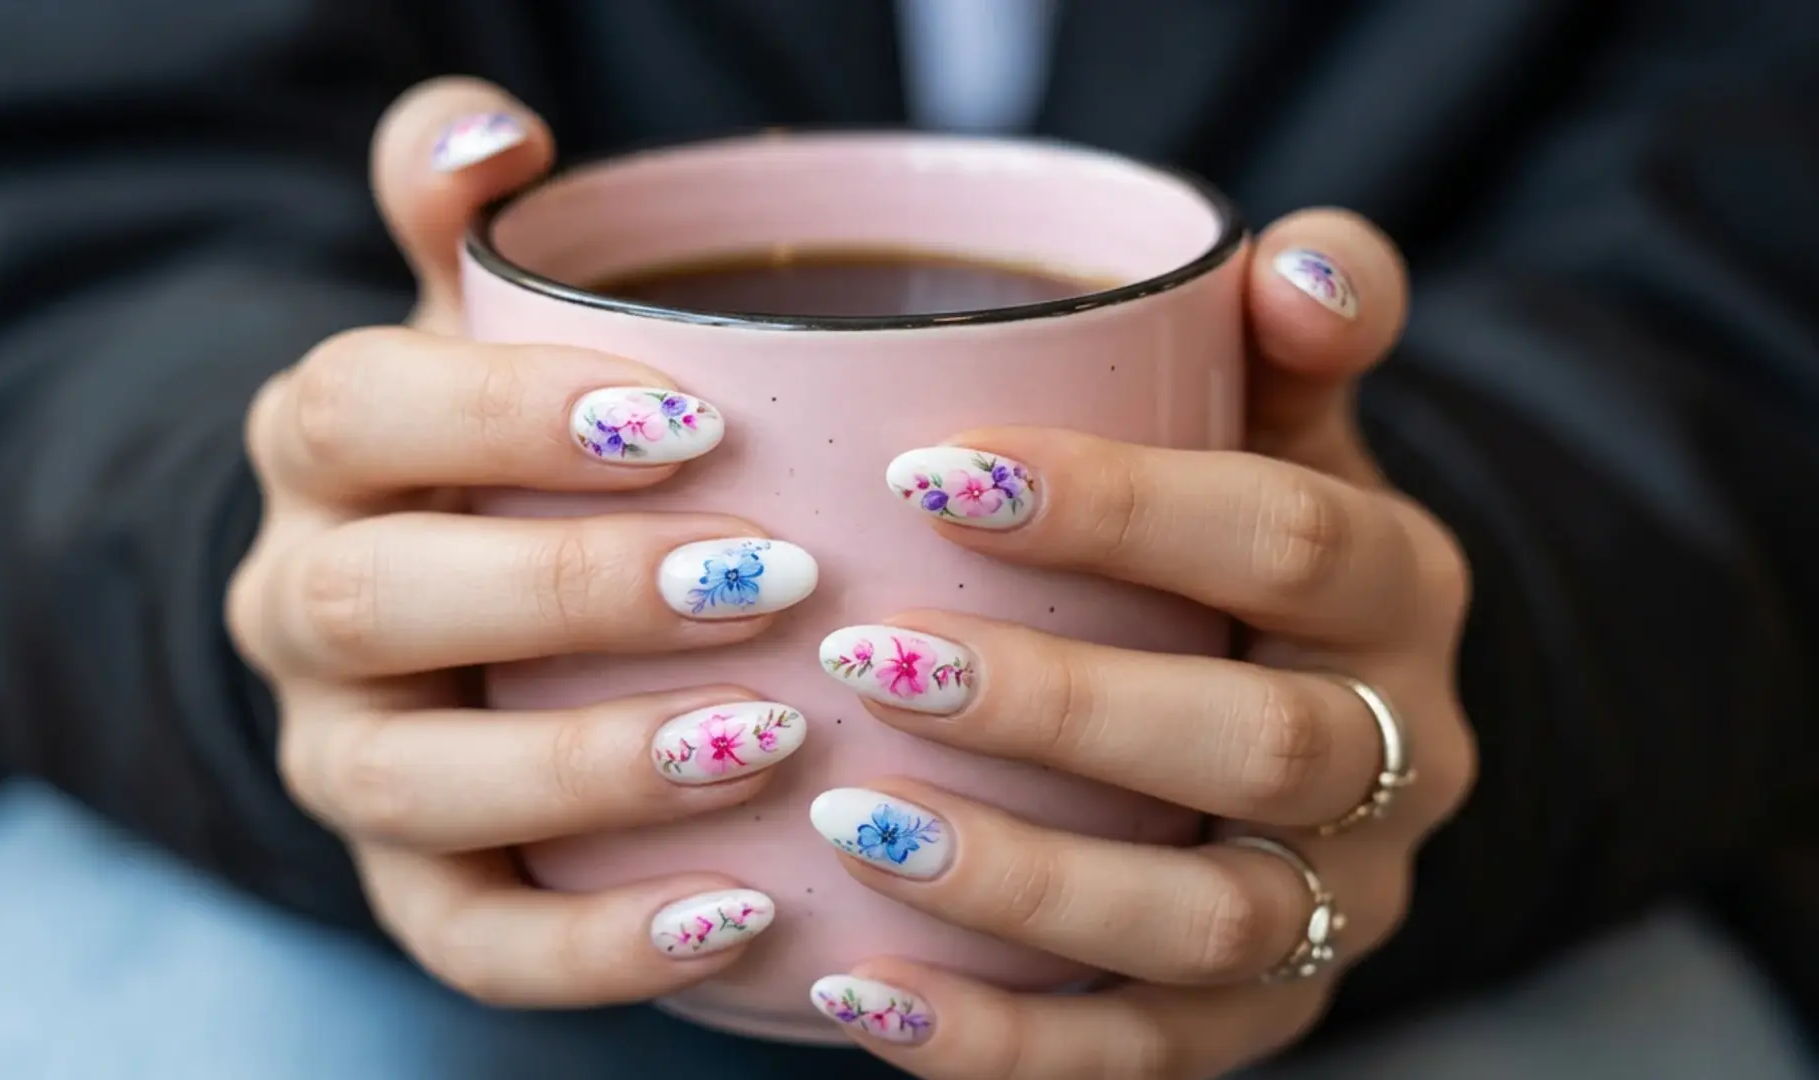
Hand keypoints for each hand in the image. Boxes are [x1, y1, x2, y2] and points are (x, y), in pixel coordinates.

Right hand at [224, 80, 813, 1006]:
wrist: (452, 612)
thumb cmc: (509, 449)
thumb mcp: (481, 323)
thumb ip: (469, 220)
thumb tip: (492, 128)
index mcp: (323, 454)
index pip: (357, 415)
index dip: (504, 420)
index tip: (692, 420)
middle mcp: (305, 610)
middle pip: (377, 602)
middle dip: (568, 590)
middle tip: (767, 579)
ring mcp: (348, 762)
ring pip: (417, 787)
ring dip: (591, 770)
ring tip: (768, 741)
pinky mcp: (412, 890)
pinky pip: (470, 942)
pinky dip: (595, 949)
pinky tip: (740, 917)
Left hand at [806, 214, 1475, 1077]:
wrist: (1326, 717)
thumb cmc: (1257, 548)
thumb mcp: (1292, 431)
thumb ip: (1295, 344)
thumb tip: (1295, 260)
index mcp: (1402, 592)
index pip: (1291, 542)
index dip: (1121, 509)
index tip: (930, 471)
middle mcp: (1395, 759)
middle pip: (1260, 747)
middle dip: (1061, 706)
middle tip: (872, 657)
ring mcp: (1333, 907)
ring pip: (1207, 926)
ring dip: (1024, 886)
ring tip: (853, 826)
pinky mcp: (1257, 1019)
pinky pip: (1142, 1055)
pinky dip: (1002, 1046)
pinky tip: (860, 993)